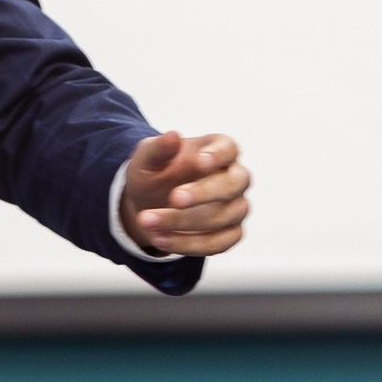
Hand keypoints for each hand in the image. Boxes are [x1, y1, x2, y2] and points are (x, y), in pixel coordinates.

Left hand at [120, 131, 248, 260]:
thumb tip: (172, 136)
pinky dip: (188, 244)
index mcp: (218, 150)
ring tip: (148, 221)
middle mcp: (234, 178)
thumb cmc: (154, 172)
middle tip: (174, 198)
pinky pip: (219, 243)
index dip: (218, 156)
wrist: (149, 202)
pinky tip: (160, 239)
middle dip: (205, 192)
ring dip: (185, 222)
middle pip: (235, 183)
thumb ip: (158, 149)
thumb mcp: (146, 158)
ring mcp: (235, 207)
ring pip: (225, 217)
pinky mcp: (230, 234)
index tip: (199, 161)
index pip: (228, 149)